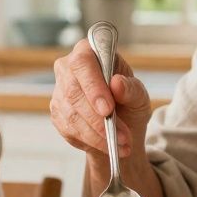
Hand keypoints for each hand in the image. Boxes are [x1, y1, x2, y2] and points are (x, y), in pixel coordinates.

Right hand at [49, 39, 152, 158]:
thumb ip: (131, 88)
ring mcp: (59, 92)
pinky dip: (91, 141)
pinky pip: (69, 130)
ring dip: (98, 134)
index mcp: (88, 52)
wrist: (120, 126)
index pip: (82, 63)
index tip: (107, 109)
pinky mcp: (57, 114)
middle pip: (73, 92)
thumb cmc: (128, 101)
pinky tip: (107, 145)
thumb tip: (117, 84)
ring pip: (72, 115)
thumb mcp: (139, 95)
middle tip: (120, 136)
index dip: (93, 87)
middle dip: (98, 119)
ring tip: (121, 144)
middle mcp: (68, 68)